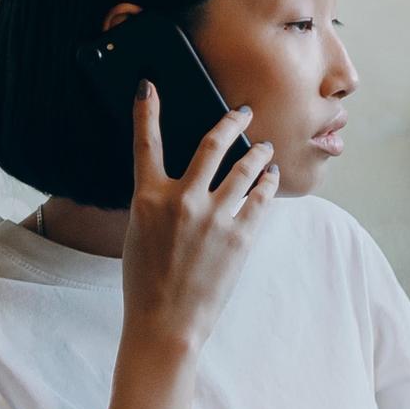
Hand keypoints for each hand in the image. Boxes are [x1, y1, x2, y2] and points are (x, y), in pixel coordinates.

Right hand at [119, 81, 278, 351]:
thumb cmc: (146, 280)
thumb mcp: (139, 233)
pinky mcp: (241, 235)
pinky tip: (271, 178)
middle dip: (231, 121)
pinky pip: (262, 197)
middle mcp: (182, 201)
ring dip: (258, 152)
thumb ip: (158, 202)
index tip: (149, 85)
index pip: (144, 143)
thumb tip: (179, 179)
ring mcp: (215, 216)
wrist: (166, 323)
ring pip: (246, 167)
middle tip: (242, 112)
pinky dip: (268, 183)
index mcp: (147, 198)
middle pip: (211, 144)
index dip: (145, 111)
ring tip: (265, 147)